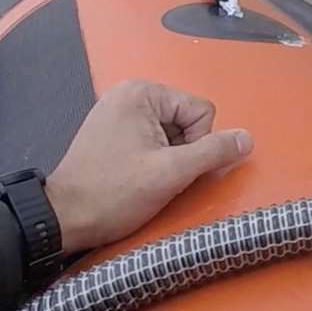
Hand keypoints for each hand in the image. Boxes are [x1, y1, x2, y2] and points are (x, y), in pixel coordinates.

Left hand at [45, 80, 252, 253]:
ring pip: (172, 133)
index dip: (196, 144)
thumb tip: (247, 138)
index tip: (167, 165)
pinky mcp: (111, 131)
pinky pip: (152, 139)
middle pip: (186, 120)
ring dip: (167, 158)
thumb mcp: (171, 173)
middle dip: (180, 151)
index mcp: (142, 92)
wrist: (64, 219)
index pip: (201, 111)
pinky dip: (152, 159)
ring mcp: (117, 111)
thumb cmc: (114, 193)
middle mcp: (129, 93)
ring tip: (142, 177)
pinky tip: (134, 175)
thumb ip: (213, 152)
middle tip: (154, 174)